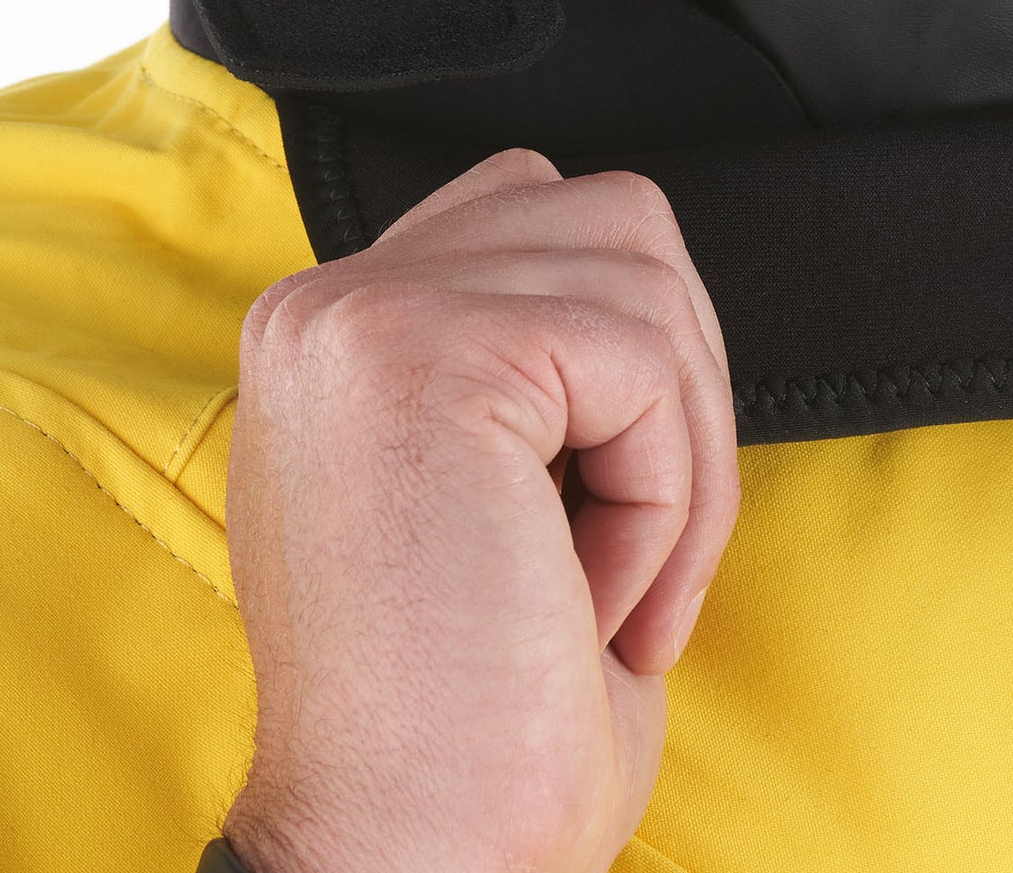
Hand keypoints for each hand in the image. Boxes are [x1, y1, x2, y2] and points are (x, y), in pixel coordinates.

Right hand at [222, 151, 740, 872]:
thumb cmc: (482, 707)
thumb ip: (538, 358)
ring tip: (616, 586)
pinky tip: (595, 599)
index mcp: (341, 328)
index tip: (607, 493)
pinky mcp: (427, 353)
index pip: (543, 204)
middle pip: (617, 220)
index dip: (632, 340)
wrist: (411, 859)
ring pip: (647, 283)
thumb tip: (656, 294)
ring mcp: (366, 315)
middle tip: (648, 547)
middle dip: (683, 384)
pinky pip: (644, 365)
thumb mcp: (504, 488)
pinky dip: (668, 494)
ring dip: (682, 453)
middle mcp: (330, 300)